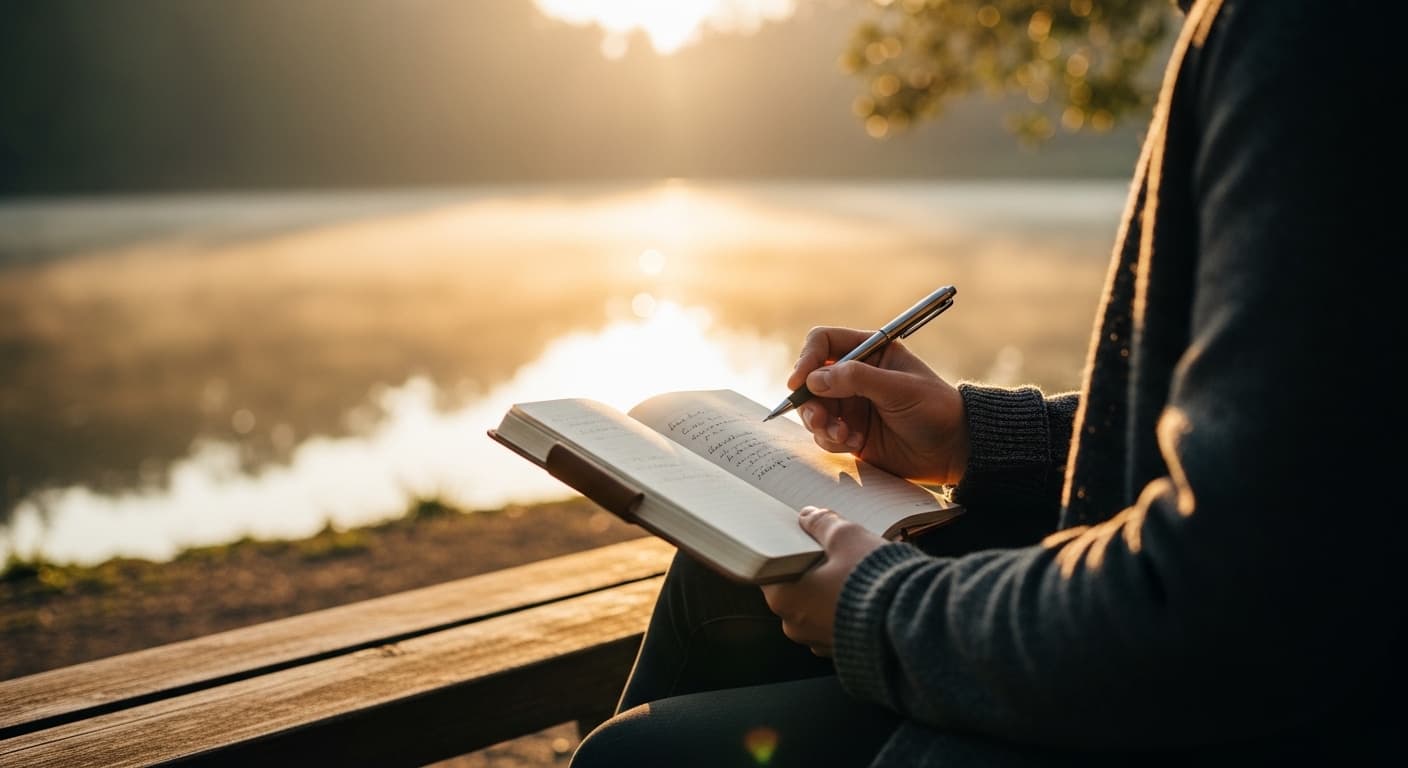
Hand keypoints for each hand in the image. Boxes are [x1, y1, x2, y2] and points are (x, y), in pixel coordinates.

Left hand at [760, 506, 887, 656]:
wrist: (913, 623)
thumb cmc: (873, 582)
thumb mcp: (846, 537)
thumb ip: (822, 524)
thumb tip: (809, 516)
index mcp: (784, 598)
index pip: (771, 570)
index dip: (786, 552)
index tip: (801, 541)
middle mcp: (795, 626)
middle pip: (795, 588)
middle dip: (811, 570)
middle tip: (834, 552)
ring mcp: (819, 642)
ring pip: (816, 607)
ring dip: (830, 590)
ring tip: (856, 571)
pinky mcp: (844, 652)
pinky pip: (837, 623)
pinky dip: (845, 609)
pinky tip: (865, 593)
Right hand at [789, 326, 967, 484]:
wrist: (952, 450)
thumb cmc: (935, 409)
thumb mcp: (899, 389)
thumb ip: (857, 379)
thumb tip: (814, 379)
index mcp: (869, 351)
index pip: (823, 343)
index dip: (807, 359)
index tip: (800, 382)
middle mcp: (854, 375)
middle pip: (810, 379)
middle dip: (809, 401)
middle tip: (819, 418)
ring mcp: (851, 404)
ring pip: (813, 409)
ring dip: (820, 423)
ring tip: (842, 435)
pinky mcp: (850, 432)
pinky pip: (824, 434)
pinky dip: (831, 440)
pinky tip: (855, 444)